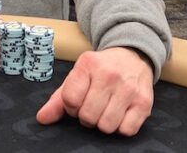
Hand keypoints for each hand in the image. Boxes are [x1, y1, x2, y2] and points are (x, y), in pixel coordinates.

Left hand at [36, 47, 153, 135]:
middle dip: (87, 116)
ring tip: (105, 109)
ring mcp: (128, 88)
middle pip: (87, 116)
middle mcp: (109, 74)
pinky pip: (127, 130)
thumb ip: (57, 99)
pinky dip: (121, 127)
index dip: (71, 106)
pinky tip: (120, 113)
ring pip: (106, 126)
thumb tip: (42, 119)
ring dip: (103, 123)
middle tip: (93, 105)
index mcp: (88, 64)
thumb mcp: (77, 77)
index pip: (70, 99)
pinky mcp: (144, 101)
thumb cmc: (100, 71)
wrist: (133, 57)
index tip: (78, 100)